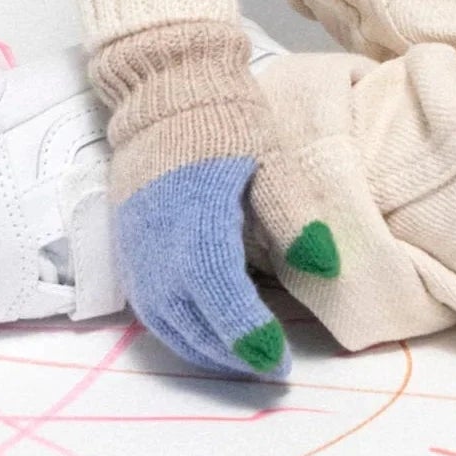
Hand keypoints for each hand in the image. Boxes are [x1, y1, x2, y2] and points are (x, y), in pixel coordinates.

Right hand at [94, 19, 339, 376]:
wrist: (166, 85)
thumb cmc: (225, 117)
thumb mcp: (269, 157)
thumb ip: (295, 214)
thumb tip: (328, 265)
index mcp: (196, 218)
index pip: (220, 295)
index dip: (248, 333)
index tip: (279, 359)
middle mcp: (158, 242)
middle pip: (190, 321)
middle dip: (230, 354)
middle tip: (271, 370)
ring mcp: (137, 247)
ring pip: (165, 322)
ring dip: (203, 350)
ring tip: (243, 362)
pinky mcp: (128, 245)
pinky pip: (149, 307)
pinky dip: (178, 331)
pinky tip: (206, 336)